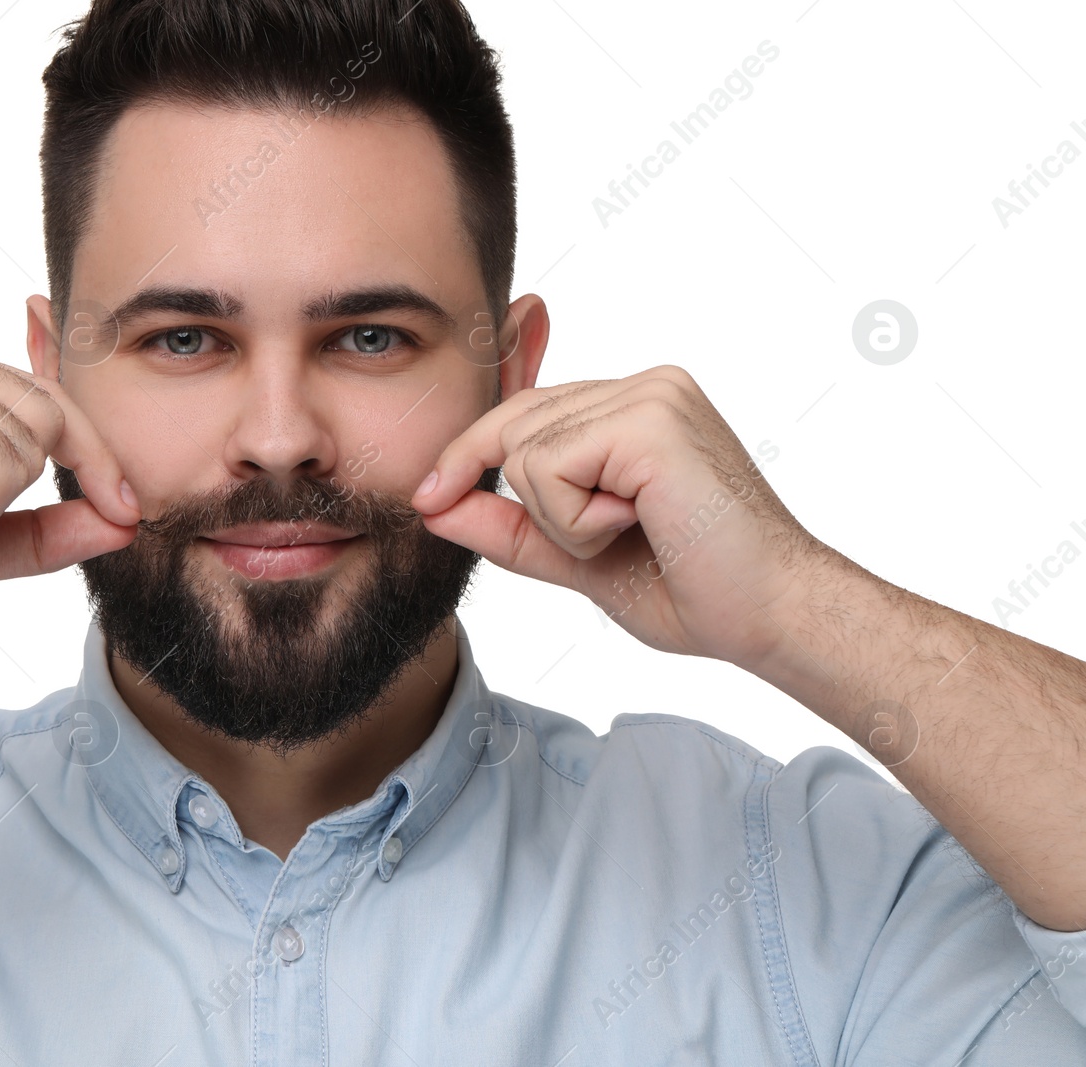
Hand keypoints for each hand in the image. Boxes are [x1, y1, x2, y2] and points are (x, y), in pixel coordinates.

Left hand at [411, 364, 827, 670]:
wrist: (769, 616)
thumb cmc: (694, 588)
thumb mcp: (575, 556)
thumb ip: (510, 526)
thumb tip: (434, 505)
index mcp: (634, 406)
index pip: (523, 411)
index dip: (471, 453)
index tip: (429, 494)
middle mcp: (643, 385)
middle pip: (512, 425)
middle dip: (525, 500)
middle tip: (602, 538)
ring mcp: (650, 394)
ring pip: (524, 450)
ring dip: (560, 519)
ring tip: (630, 531)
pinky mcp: (649, 420)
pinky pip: (548, 467)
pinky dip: (574, 519)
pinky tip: (635, 524)